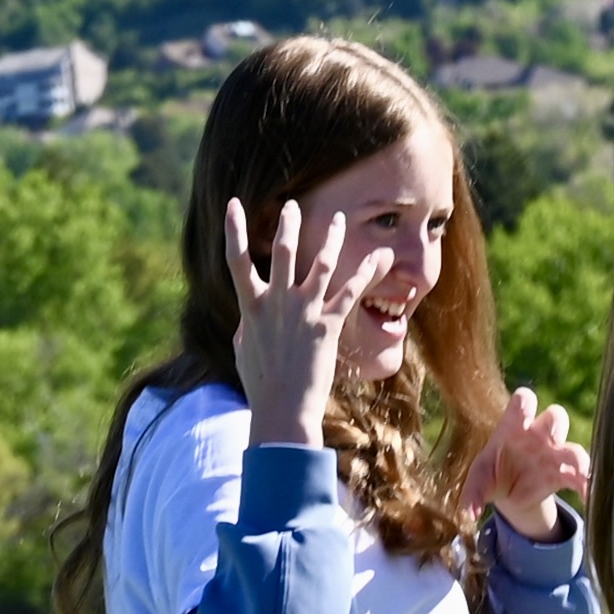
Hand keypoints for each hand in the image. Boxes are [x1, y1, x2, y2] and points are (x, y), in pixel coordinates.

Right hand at [224, 195, 398, 446]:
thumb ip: (248, 323)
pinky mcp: (328, 325)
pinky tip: (379, 257)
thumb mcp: (244, 348)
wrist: (282, 410)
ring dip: (329, 238)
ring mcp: (303, 312)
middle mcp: (277, 303)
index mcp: (251, 307)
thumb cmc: (261, 384)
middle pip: (280, 251)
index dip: (233, 229)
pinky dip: (366, 273)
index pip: (236, 259)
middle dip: (286, 224)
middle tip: (291, 206)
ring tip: (337, 219)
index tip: (234, 204)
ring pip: (319, 264)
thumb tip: (251, 314)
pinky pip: (350, 292)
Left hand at [463, 386, 590, 539]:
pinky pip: (579, 477)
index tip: (525, 412)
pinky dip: (584, 485)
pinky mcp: (563, 474)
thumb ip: (472, 493)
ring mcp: (553, 454)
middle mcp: (538, 435)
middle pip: (556, 416)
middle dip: (557, 425)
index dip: (526, 403)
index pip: (523, 401)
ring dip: (578, 459)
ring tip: (580, 472)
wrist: (510, 492)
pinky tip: (586, 496)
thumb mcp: (479, 481)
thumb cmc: (492, 474)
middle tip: (553, 439)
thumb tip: (470, 513)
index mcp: (514, 426)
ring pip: (573, 447)